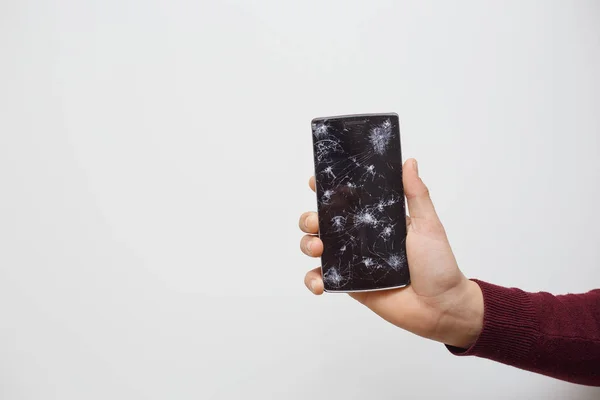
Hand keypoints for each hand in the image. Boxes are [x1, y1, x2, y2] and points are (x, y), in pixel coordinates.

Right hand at [299, 159, 483, 347]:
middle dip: (310, 218)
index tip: (316, 182)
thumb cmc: (438, 264)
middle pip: (322, 221)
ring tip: (318, 249)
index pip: (345, 199)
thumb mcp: (428, 225)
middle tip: (317, 221)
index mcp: (375, 218)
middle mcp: (359, 237)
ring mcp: (352, 261)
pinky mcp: (349, 284)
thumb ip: (416, 194)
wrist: (440, 307)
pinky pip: (322, 278)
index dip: (326, 190)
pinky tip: (320, 283)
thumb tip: (409, 162)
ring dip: (307, 244)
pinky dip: (313, 279)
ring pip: (316, 246)